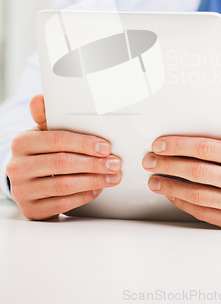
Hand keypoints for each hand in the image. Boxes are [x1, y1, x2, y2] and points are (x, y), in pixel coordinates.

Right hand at [6, 94, 121, 220]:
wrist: (27, 181)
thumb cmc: (42, 152)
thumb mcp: (43, 132)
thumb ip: (46, 116)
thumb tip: (40, 98)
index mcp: (22, 142)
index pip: (57, 140)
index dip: (84, 143)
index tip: (106, 147)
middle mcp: (17, 166)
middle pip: (62, 163)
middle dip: (94, 163)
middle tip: (115, 164)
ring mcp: (22, 190)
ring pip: (63, 185)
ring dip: (93, 181)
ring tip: (112, 177)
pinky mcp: (30, 209)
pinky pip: (61, 204)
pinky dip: (83, 196)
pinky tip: (97, 189)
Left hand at [142, 100, 220, 229]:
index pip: (206, 148)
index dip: (179, 146)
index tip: (158, 144)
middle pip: (197, 172)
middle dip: (168, 165)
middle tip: (149, 161)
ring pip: (197, 195)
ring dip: (170, 187)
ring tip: (154, 180)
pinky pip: (202, 212)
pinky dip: (182, 203)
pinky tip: (171, 194)